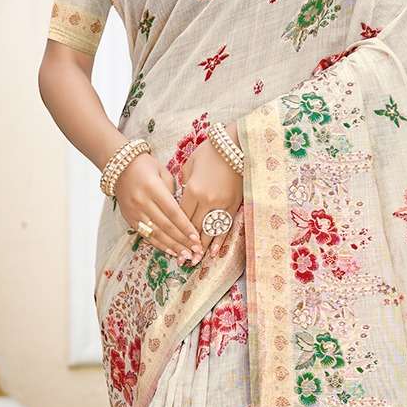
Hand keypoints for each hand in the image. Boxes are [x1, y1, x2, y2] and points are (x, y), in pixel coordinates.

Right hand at [113, 153, 201, 264]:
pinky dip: (159, 244)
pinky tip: (171, 251)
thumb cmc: (145, 166)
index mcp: (152, 188)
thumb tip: (184, 213)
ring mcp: (134, 212)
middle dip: (182, 240)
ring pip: (156, 233)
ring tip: (185, 255)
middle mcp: (142, 201)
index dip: (185, 227)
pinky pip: (146, 235)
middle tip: (196, 251)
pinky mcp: (129, 219)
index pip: (172, 212)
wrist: (119, 167)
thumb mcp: (163, 172)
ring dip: (172, 246)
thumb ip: (173, 191)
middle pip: (165, 226)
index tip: (197, 238)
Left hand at [179, 132, 243, 258]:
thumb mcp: (190, 165)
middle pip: (194, 228)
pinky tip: (214, 252)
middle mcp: (207, 201)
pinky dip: (219, 241)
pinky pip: (224, 226)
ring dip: (202, 248)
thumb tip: (182, 200)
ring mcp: (222, 204)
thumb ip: (184, 184)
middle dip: (187, 245)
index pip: (181, 216)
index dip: (175, 230)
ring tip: (195, 261)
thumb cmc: (211, 151)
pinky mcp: (234, 205)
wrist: (237, 145)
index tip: (169, 242)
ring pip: (210, 231)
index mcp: (193, 190)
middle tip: (180, 260)